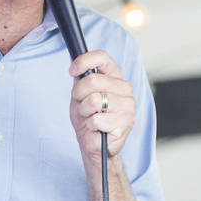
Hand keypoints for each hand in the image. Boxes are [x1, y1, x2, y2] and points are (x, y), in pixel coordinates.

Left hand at [68, 50, 135, 165]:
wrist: (94, 143)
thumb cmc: (89, 117)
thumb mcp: (81, 93)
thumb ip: (80, 77)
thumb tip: (74, 60)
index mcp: (115, 76)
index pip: (102, 57)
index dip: (83, 62)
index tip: (72, 71)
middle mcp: (125, 88)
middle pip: (92, 80)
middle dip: (79, 94)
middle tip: (82, 104)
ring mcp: (127, 105)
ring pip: (93, 100)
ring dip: (85, 111)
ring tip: (91, 116)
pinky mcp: (125, 122)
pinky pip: (96, 119)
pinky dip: (90, 125)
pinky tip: (97, 128)